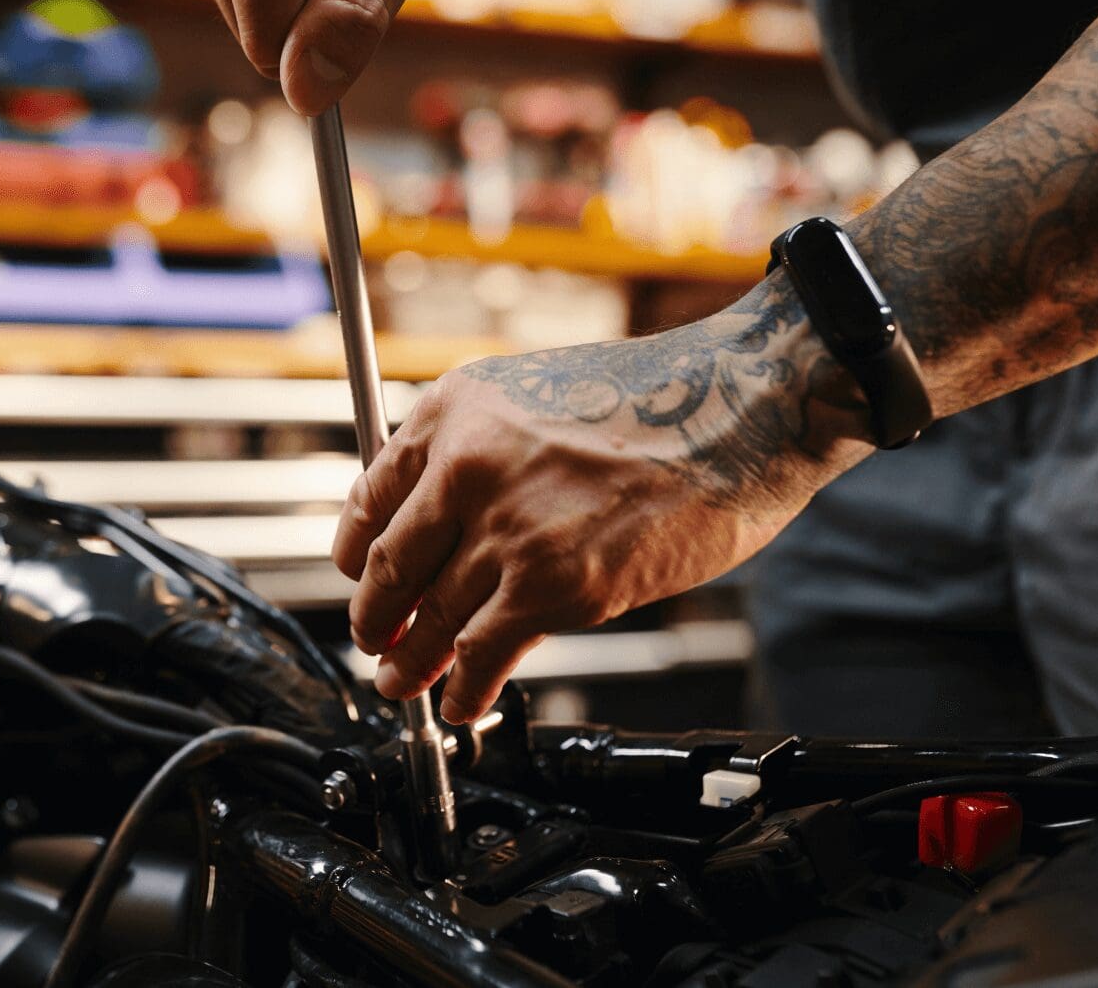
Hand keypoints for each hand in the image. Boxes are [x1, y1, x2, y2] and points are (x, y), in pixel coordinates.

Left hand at [334, 279, 876, 723]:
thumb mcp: (536, 395)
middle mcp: (466, 467)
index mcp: (453, 410)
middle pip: (388, 567)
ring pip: (430, 618)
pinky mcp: (553, 587)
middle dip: (373, 618)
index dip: (356, 553)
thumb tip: (448, 518)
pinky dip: (463, 690)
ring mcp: (507, 530)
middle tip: (373, 641)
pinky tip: (461, 702)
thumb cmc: (662, 399)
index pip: (369, 495)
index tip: (358, 577)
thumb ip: (483, 450)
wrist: (741, 410)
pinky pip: (482, 654)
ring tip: (402, 683)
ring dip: (408, 663)